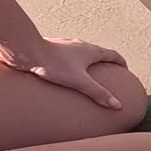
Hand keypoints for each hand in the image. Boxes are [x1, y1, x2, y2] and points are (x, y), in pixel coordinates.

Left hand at [9, 38, 128, 109]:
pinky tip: (60, 73)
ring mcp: (65, 46)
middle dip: (103, 64)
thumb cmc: (53, 64)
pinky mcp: (51, 49)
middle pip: (98, 53)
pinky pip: (65, 56)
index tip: (124, 70)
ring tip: (82, 76)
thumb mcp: (79, 82)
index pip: (113, 55)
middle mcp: (80, 45)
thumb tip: (118, 106)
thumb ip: (98, 94)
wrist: (26, 50)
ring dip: (85, 62)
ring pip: (80, 53)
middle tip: (105, 76)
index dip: (121, 63)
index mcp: (91, 51)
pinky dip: (69, 63)